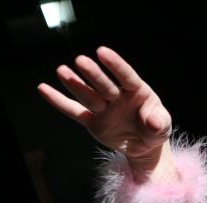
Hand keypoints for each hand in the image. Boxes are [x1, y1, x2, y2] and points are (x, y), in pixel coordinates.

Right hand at [37, 46, 170, 174]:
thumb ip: (160, 123)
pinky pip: (74, 111)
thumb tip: (154, 122)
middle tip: (80, 61)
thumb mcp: (162, 127)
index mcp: (137, 92)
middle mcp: (117, 96)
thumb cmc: (155, 129)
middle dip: (93, 74)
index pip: (126, 76)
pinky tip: (43, 89)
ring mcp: (103, 108)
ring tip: (62, 71)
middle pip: (104, 85)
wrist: (145, 146)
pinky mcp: (92, 121)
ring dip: (75, 84)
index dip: (115, 65)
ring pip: (87, 95)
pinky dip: (59, 101)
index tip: (102, 51)